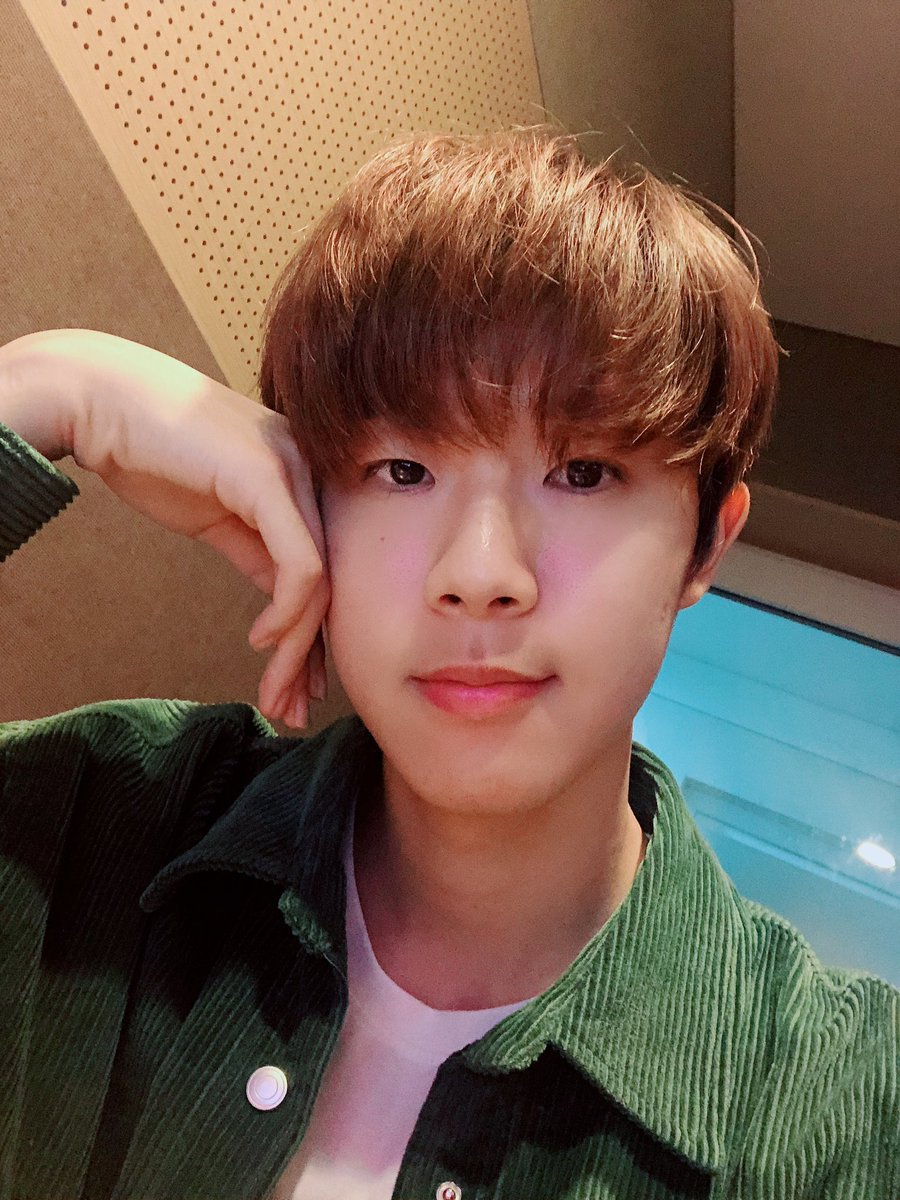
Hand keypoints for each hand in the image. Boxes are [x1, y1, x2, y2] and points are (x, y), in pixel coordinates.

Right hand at [1, 330, 329, 728]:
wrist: (101, 399)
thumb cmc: (152, 449)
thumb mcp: (217, 512)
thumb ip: (258, 550)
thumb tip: (282, 611)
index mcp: (301, 480)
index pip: (325, 571)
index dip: (314, 636)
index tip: (295, 686)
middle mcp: (309, 474)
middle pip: (331, 582)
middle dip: (311, 656)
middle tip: (289, 709)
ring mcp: (293, 472)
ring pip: (319, 582)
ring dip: (297, 650)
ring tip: (276, 695)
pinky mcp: (268, 478)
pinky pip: (300, 563)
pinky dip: (288, 611)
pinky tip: (262, 640)